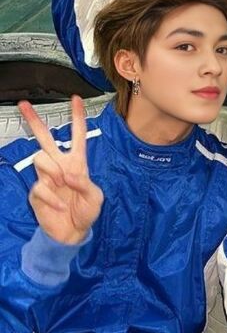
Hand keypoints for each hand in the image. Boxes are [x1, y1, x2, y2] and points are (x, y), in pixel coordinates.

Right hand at [18, 96, 103, 244]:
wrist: (72, 233)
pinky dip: (51, 197)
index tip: (76, 99)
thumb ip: (85, 184)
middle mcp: (60, 165)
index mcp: (77, 162)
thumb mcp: (96, 198)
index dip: (78, 117)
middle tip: (24, 105)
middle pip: (45, 138)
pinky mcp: (37, 191)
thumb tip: (69, 176)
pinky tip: (60, 205)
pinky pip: (40, 186)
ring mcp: (47, 177)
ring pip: (40, 158)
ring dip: (52, 170)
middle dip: (34, 121)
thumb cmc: (85, 211)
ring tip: (62, 184)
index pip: (78, 135)